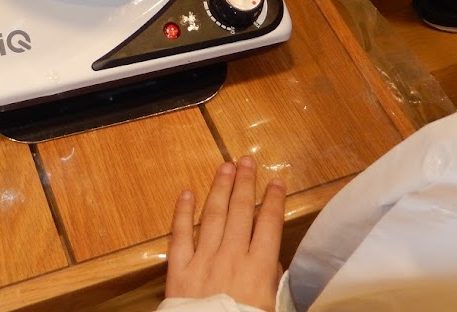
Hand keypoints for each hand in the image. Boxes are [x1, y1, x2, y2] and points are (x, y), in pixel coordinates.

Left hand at [165, 156, 285, 310]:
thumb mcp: (271, 306)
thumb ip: (272, 280)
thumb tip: (271, 259)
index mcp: (258, 267)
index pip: (269, 224)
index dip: (274, 200)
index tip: (277, 180)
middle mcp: (232, 255)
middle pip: (241, 211)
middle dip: (245, 183)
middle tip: (247, 159)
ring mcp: (203, 259)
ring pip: (213, 215)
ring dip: (219, 188)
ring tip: (225, 167)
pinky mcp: (179, 267)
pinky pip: (180, 234)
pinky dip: (182, 212)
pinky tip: (186, 193)